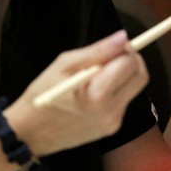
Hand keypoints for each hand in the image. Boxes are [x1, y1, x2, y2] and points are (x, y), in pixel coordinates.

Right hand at [3, 30, 148, 155]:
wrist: (29, 133)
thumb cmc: (43, 94)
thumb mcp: (64, 65)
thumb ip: (97, 51)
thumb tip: (124, 37)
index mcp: (97, 94)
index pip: (130, 64)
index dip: (127, 51)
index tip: (116, 46)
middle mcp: (110, 110)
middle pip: (141, 77)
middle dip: (132, 61)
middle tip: (115, 55)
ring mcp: (113, 121)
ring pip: (135, 88)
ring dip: (125, 75)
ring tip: (101, 73)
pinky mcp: (113, 128)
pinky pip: (125, 101)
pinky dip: (118, 90)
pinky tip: (97, 90)